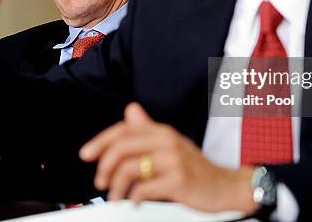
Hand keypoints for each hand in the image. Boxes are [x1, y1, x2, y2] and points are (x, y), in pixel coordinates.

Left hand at [80, 102, 258, 213]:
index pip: (123, 130)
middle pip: (121, 147)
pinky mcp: (178, 180)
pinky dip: (134, 197)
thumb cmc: (196, 168)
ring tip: (116, 197)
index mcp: (162, 131)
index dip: (100, 141)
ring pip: (129, 168)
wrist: (226, 186)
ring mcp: (173, 160)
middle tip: (100, 181)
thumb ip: (148, 129)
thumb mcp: (171, 144)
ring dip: (116, 187)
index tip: (86, 154)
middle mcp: (167, 141)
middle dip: (104, 166)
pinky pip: (144, 188)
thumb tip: (130, 110)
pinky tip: (135, 202)